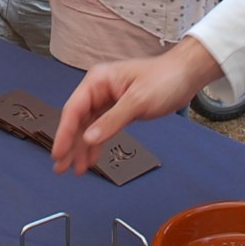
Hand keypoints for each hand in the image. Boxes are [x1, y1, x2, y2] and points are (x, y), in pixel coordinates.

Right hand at [51, 37, 222, 174]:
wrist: (186, 75)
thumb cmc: (164, 79)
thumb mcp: (137, 101)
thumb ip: (112, 121)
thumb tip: (88, 138)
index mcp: (98, 80)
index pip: (74, 109)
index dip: (64, 133)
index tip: (58, 153)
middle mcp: (99, 89)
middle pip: (77, 120)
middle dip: (69, 144)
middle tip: (60, 167)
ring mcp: (108, 99)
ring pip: (88, 127)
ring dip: (81, 148)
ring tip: (75, 169)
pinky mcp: (118, 109)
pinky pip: (101, 128)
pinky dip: (96, 144)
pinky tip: (91, 159)